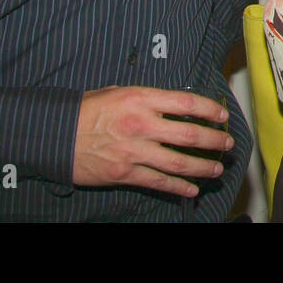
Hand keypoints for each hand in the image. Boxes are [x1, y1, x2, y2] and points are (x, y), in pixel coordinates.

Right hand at [72, 86, 232, 196]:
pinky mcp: (125, 173)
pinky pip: (158, 182)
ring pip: (178, 162)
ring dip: (202, 167)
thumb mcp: (118, 92)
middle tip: (227, 143)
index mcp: (141, 99)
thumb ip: (146, 99)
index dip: (209, 109)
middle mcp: (141, 125)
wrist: (54, 135)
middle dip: (213, 140)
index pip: (186, 102)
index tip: (222, 115)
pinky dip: (178, 188)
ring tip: (217, 169)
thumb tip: (173, 104)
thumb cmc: (86, 110)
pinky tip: (191, 190)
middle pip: (188, 134)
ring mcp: (134, 151)